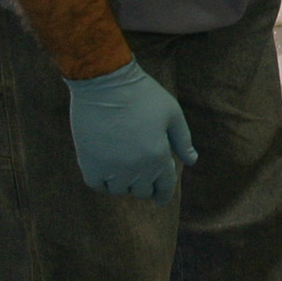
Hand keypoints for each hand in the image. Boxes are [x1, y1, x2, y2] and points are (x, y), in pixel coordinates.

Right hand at [64, 61, 197, 203]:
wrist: (104, 82)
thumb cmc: (142, 94)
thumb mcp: (172, 113)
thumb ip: (183, 140)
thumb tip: (192, 161)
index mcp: (158, 156)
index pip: (164, 187)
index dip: (163, 194)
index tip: (160, 199)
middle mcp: (136, 168)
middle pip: (142, 191)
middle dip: (145, 185)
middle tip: (142, 176)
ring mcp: (112, 167)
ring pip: (120, 190)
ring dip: (124, 184)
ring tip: (125, 172)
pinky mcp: (89, 163)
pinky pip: (98, 185)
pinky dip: (104, 183)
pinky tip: (107, 174)